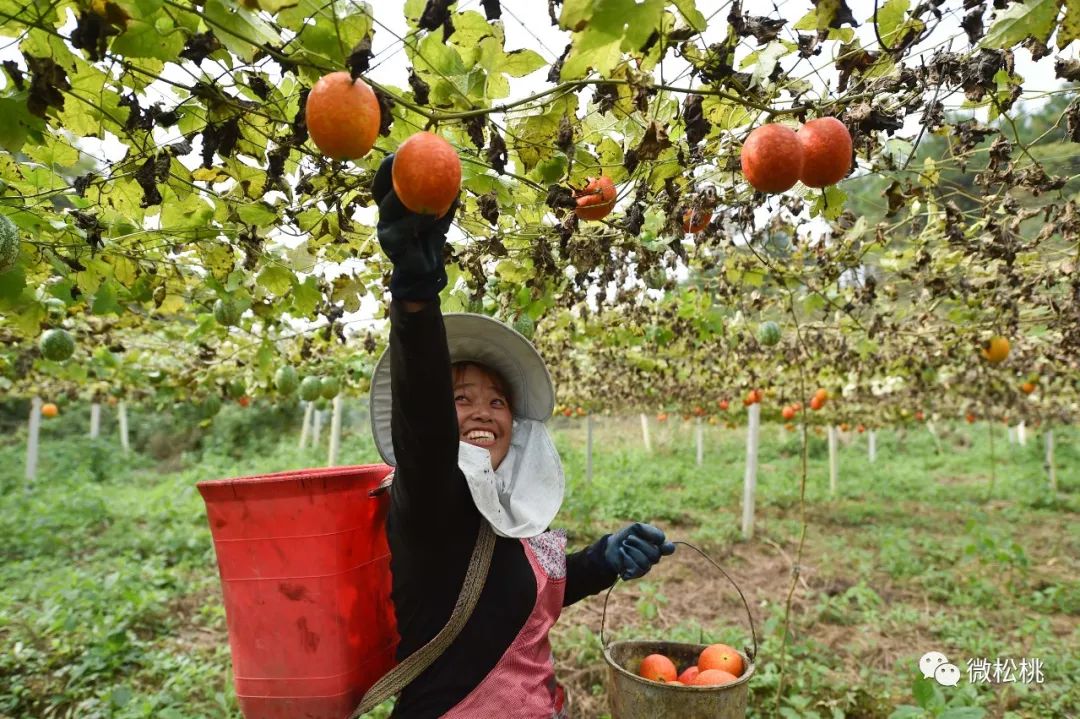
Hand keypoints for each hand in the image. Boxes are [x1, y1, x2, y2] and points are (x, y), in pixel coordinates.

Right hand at [372, 153, 458, 300]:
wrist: (426, 269)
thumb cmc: (431, 238)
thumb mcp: (439, 214)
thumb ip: (444, 197)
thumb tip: (457, 176)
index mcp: (392, 206)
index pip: (383, 184)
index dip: (386, 168)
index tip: (398, 153)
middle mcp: (385, 217)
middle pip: (380, 193)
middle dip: (388, 176)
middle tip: (401, 163)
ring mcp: (386, 231)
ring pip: (390, 209)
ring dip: (406, 198)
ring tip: (421, 187)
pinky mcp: (392, 246)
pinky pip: (403, 230)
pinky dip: (417, 221)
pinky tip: (430, 216)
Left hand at [603, 522, 675, 580]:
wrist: (610, 545)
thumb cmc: (626, 536)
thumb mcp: (637, 528)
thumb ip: (650, 531)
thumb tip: (662, 540)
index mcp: (656, 546)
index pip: (669, 549)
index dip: (667, 547)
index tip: (660, 542)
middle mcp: (653, 558)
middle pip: (655, 555)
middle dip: (639, 544)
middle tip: (629, 539)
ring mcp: (645, 567)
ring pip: (645, 563)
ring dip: (632, 551)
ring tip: (624, 546)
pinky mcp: (636, 574)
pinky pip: (636, 568)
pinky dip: (626, 558)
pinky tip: (622, 554)